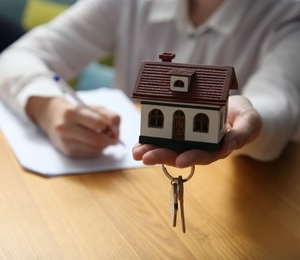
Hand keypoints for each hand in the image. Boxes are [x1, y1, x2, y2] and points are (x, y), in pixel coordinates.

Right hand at [26, 96, 119, 157]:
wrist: (53, 117)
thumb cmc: (78, 112)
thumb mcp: (93, 108)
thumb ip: (109, 116)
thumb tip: (116, 133)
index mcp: (72, 113)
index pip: (98, 123)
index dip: (111, 128)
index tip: (114, 128)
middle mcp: (65, 128)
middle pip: (97, 140)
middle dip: (110, 140)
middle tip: (115, 138)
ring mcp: (65, 142)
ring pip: (96, 149)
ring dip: (105, 146)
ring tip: (103, 138)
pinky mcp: (68, 152)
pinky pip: (91, 154)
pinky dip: (97, 150)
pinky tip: (93, 143)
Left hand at [132, 95, 261, 167]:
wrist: (234, 109)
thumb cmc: (243, 117)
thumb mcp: (249, 122)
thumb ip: (243, 133)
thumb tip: (230, 146)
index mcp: (216, 148)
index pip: (204, 156)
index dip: (192, 157)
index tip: (180, 160)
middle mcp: (199, 147)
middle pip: (180, 155)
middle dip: (161, 156)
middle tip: (145, 157)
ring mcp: (187, 141)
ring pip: (168, 148)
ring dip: (151, 151)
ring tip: (136, 153)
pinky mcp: (178, 132)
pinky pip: (163, 137)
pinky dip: (150, 140)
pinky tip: (138, 144)